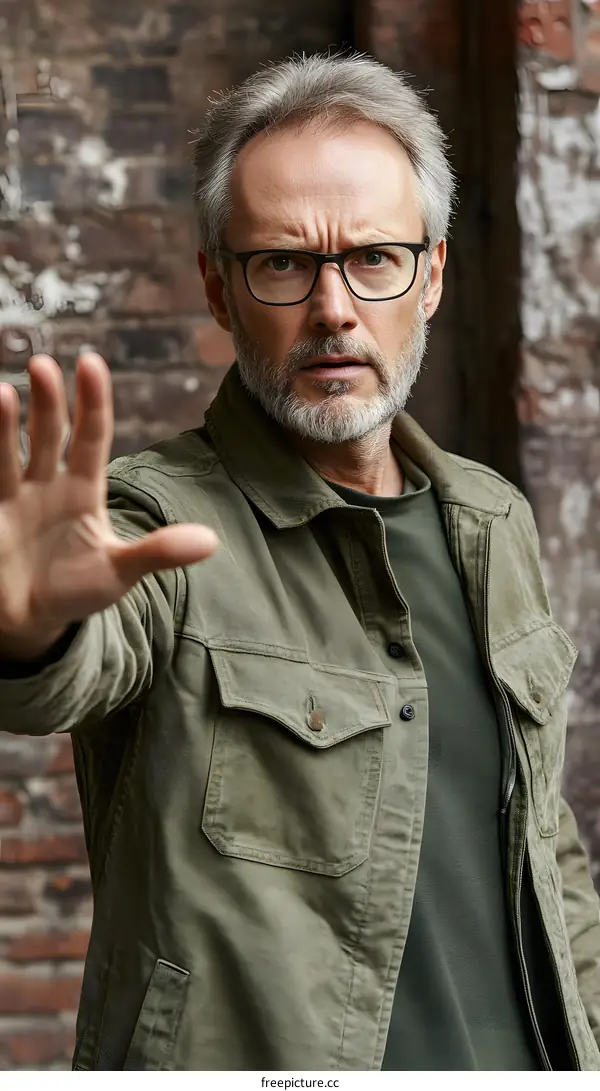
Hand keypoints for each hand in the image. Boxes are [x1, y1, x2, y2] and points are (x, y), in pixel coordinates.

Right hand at [0, 353, 217, 659]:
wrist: (32, 621)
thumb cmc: (77, 589)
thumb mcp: (120, 571)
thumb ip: (159, 553)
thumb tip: (212, 542)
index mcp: (83, 489)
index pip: (90, 437)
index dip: (93, 402)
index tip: (91, 364)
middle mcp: (45, 484)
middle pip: (47, 434)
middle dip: (47, 401)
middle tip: (43, 365)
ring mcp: (12, 499)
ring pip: (6, 455)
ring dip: (3, 426)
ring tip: (1, 393)